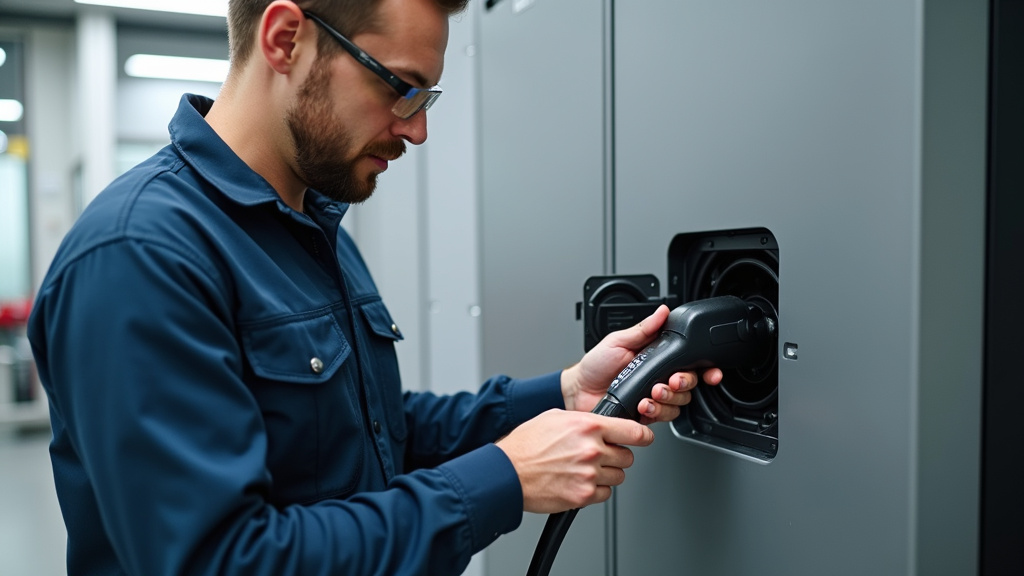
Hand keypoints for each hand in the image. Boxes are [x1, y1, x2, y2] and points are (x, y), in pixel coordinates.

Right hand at [495, 409, 653, 512]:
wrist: (507, 472)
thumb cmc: (526, 445)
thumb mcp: (556, 417)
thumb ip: (585, 420)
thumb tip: (604, 423)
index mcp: (588, 426)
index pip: (633, 432)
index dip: (643, 436)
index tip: (644, 439)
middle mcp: (592, 450)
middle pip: (627, 457)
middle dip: (616, 456)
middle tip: (599, 455)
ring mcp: (589, 474)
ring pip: (618, 476)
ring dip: (606, 474)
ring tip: (583, 469)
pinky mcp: (582, 495)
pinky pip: (605, 494)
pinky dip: (595, 490)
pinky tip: (578, 481)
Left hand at [561, 305, 722, 423]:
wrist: (578, 389)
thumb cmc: (595, 364)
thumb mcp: (619, 340)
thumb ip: (643, 329)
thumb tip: (662, 311)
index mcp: (657, 358)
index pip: (689, 363)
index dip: (706, 369)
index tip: (710, 372)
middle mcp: (659, 378)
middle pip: (689, 385)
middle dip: (684, 383)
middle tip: (671, 381)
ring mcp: (653, 397)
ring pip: (679, 403)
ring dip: (668, 398)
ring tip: (652, 393)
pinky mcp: (646, 414)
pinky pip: (662, 416)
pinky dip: (655, 411)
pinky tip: (643, 404)